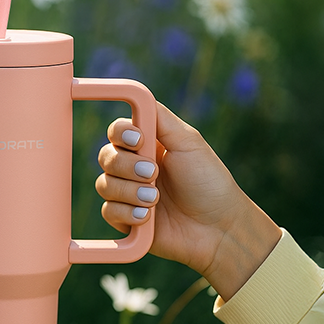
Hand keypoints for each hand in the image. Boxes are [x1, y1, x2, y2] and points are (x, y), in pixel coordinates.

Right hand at [96, 102, 281, 299]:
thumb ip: (161, 118)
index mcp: (147, 145)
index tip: (137, 140)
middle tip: (153, 174)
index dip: (119, 133)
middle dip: (126, 166)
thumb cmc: (209, 182)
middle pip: (105, 156)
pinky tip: (148, 217)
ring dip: (129, 191)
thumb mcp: (189, 143)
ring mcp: (128, 194)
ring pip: (104, 184)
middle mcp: (133, 168)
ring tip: (155, 199)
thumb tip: (138, 95)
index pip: (117, 131)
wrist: (218, 227)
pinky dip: (127, 213)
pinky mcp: (125, 220)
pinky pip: (108, 211)